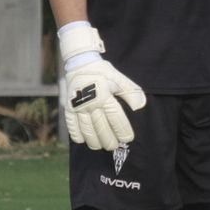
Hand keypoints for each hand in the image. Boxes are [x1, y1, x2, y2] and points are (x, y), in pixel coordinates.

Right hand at [58, 23, 146, 149]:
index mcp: (104, 95)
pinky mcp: (68, 107)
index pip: (115, 117)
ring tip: (100, 147)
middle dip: (109, 139)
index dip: (122, 130)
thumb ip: (131, 93)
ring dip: (93, 140)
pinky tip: (82, 141)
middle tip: (114, 146)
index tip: (128, 139)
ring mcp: (78, 106)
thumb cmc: (103, 72)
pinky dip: (76, 134)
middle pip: (101, 126)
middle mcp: (91, 103)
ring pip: (86, 128)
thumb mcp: (119, 79)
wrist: (80, 62)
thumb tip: (141, 106)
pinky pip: (71, 124)